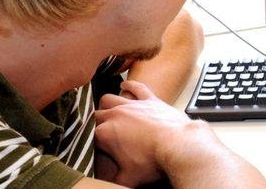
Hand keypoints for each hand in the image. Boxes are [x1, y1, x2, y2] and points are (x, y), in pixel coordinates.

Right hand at [94, 81, 219, 186]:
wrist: (178, 144)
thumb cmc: (153, 161)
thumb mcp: (128, 178)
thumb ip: (112, 179)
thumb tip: (107, 182)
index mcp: (104, 133)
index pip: (87, 136)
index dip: (89, 143)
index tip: (93, 149)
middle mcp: (114, 115)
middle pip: (95, 116)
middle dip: (94, 125)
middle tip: (99, 135)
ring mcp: (132, 104)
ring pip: (108, 98)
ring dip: (106, 105)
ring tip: (107, 112)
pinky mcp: (149, 98)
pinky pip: (135, 86)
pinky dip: (130, 85)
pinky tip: (125, 86)